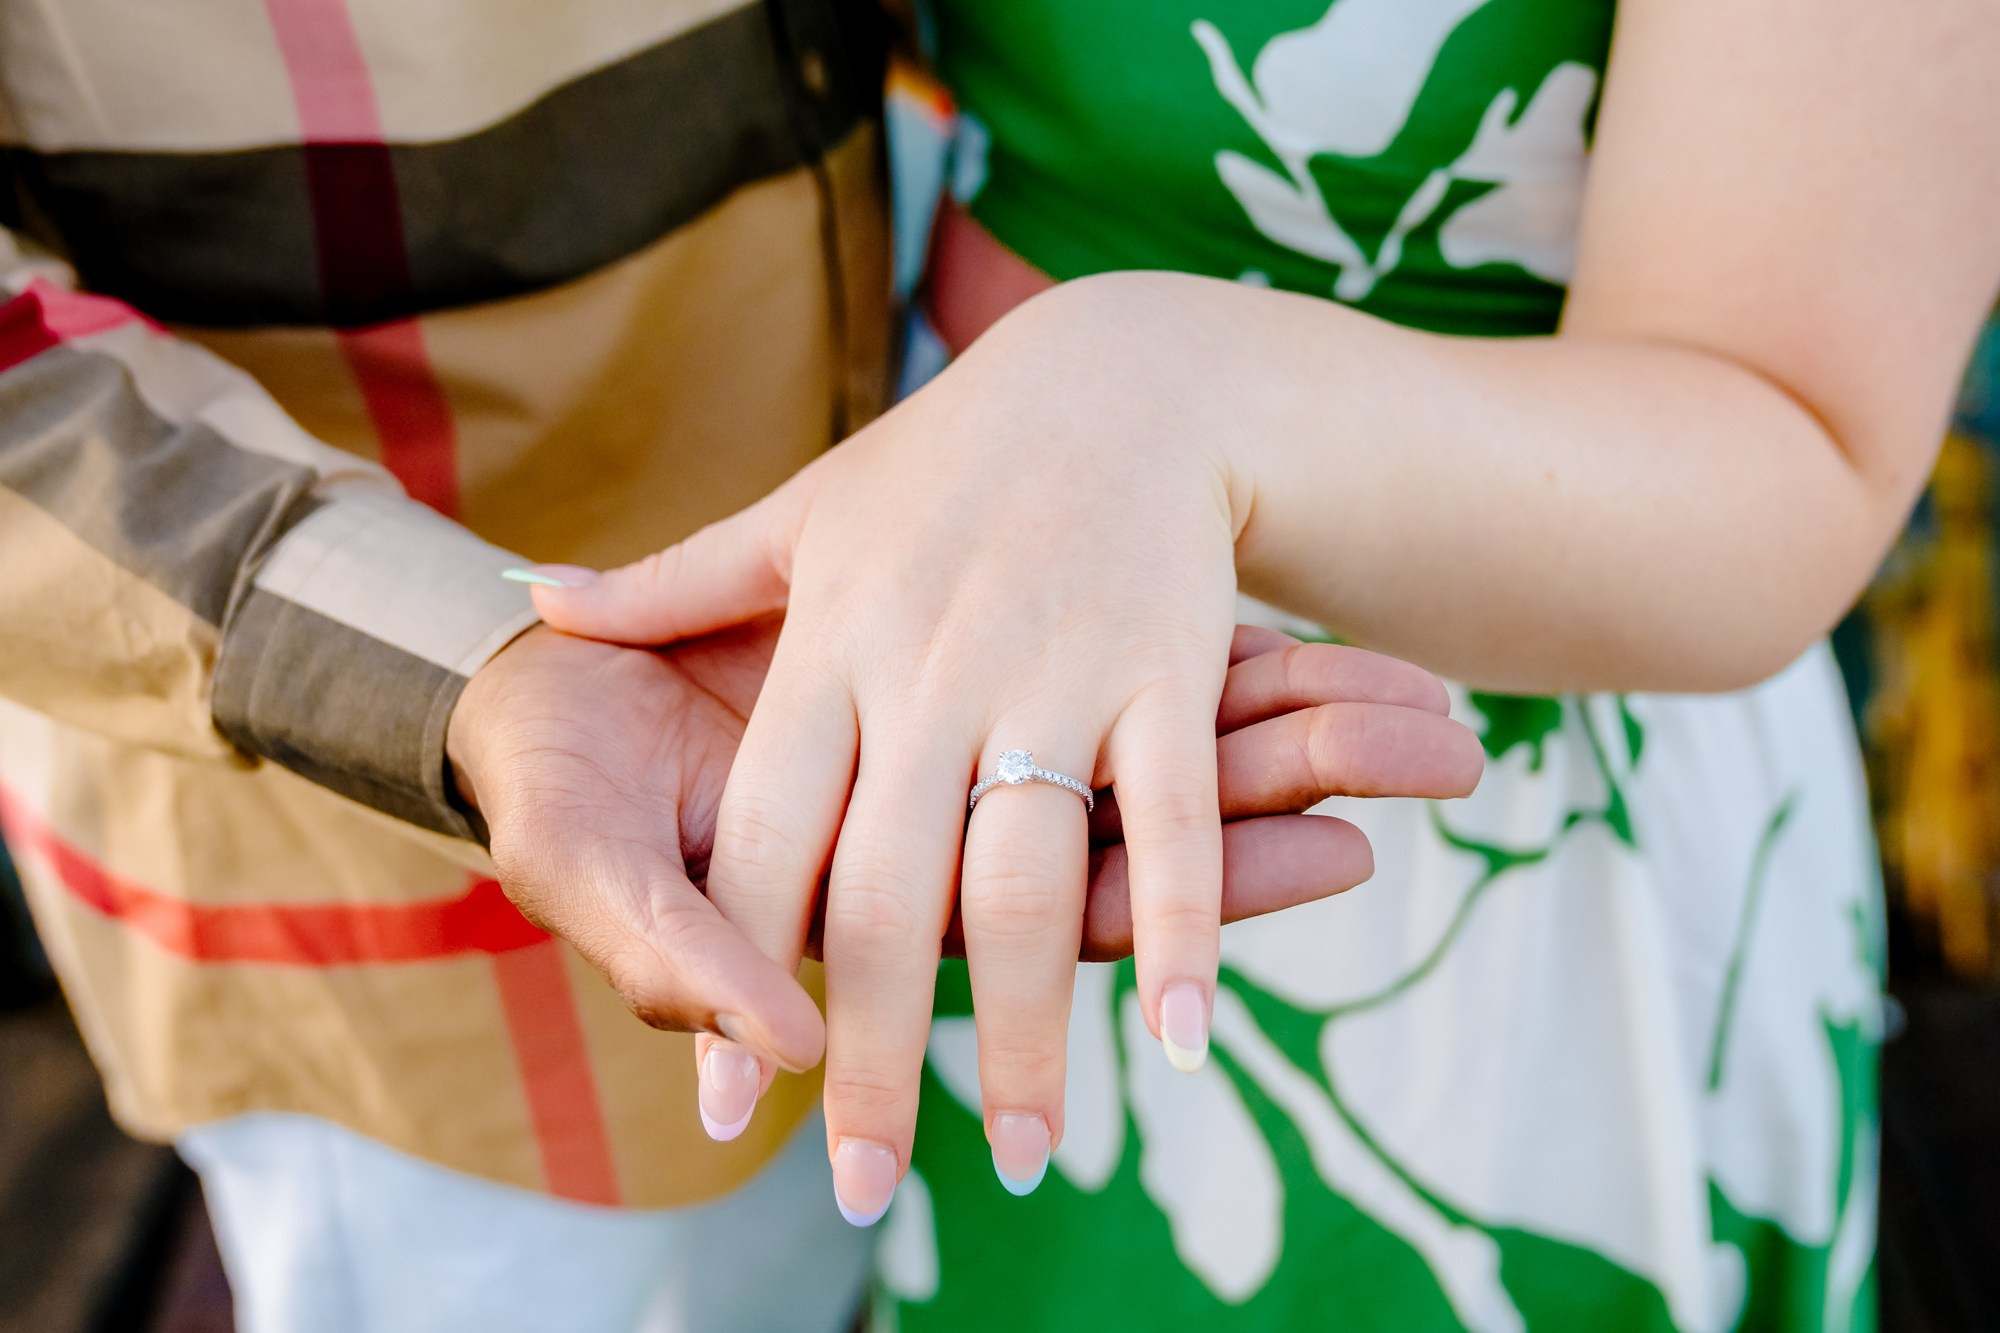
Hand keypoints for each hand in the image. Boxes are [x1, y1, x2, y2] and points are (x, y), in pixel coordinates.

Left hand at [528, 287, 1481, 1221]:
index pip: (767, 837)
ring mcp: (1052, 671)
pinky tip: (1183, 1044)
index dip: (735, 975)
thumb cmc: (948, 459)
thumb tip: (537, 608)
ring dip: (1028, 1028)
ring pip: (1029, 876)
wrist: (1117, 373)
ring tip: (1021, 1160)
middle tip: (864, 1192)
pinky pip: (1174, 815)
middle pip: (889, 893)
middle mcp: (929, 670)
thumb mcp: (801, 509)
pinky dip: (1190, 926)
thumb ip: (675, 580)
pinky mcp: (1165, 667)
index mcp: (831, 644)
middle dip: (875, 1055)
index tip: (722, 1117)